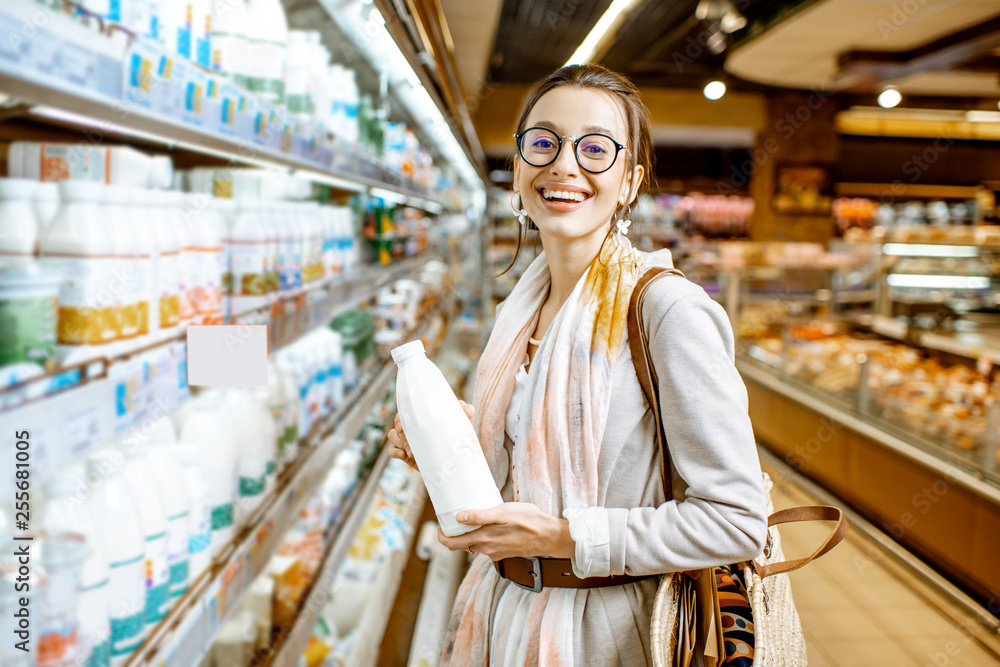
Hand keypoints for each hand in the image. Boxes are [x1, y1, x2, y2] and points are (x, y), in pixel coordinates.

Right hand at [387, 400, 474, 470]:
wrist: (455, 463)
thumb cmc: (458, 439)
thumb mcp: (464, 425)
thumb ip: (467, 411)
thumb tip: (462, 405)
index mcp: (423, 418)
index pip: (407, 412)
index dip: (402, 417)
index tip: (403, 425)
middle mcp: (414, 427)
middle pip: (397, 423)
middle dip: (402, 434)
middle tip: (411, 443)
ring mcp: (408, 440)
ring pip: (392, 435)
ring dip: (400, 443)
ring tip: (412, 452)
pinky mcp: (405, 454)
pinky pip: (391, 450)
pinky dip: (394, 452)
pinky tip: (403, 454)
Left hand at [437, 502, 574, 560]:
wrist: (550, 537)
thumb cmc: (529, 521)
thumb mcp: (503, 513)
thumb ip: (480, 516)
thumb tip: (459, 517)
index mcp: (483, 540)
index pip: (453, 544)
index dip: (441, 537)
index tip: (439, 526)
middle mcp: (487, 550)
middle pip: (461, 545)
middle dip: (454, 534)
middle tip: (452, 519)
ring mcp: (495, 553)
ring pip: (474, 545)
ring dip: (469, 534)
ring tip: (471, 518)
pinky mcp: (504, 552)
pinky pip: (487, 546)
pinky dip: (482, 536)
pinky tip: (489, 525)